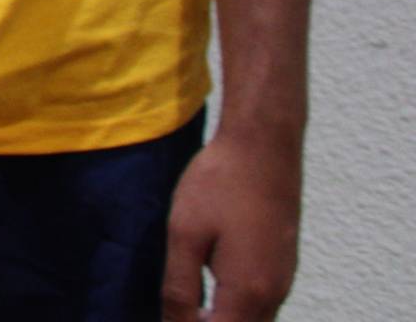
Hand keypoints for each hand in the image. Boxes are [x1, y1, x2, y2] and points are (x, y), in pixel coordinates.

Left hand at [163, 126, 300, 319]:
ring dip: (221, 319)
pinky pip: (261, 304)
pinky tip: (209, 290)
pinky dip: (236, 308)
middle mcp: (274, 294)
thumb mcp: (185, 234)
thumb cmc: (219, 184)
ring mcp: (284, 280)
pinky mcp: (284, 265)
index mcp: (248, 292)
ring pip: (253, 321)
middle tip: (174, 310)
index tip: (167, 317)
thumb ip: (180, 286)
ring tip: (187, 306)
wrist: (264, 146)